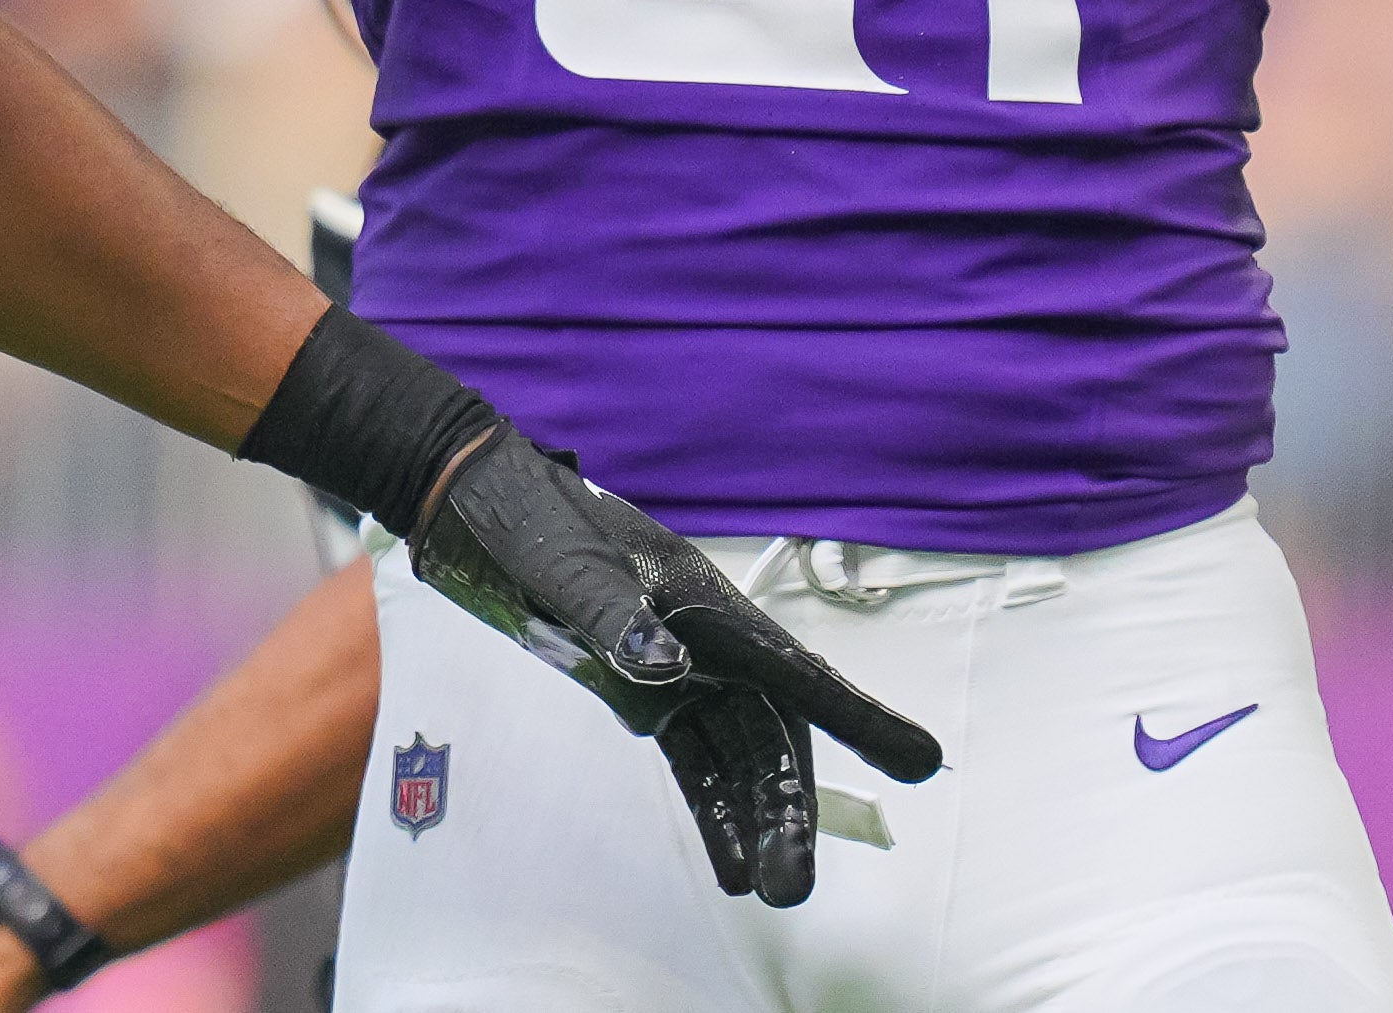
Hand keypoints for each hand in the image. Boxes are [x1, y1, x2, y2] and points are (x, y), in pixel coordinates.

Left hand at [408, 432, 943, 906]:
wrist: (470, 502)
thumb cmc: (523, 517)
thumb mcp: (559, 562)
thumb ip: (610, 614)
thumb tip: (670, 670)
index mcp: (704, 602)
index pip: (795, 672)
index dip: (860, 719)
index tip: (921, 762)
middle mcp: (706, 641)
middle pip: (770, 734)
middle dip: (790, 810)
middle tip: (793, 884)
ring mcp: (678, 667)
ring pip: (738, 756)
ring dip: (757, 821)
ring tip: (772, 890)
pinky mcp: (641, 689)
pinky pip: (693, 760)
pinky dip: (714, 809)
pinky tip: (729, 864)